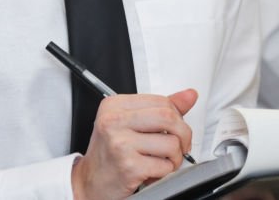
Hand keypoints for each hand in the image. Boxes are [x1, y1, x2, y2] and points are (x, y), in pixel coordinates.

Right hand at [71, 88, 197, 199]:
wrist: (89, 183)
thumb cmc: (110, 153)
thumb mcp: (130, 123)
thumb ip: (160, 108)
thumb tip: (189, 95)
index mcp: (114, 105)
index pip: (161, 101)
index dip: (177, 116)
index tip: (176, 128)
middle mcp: (114, 121)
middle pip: (168, 117)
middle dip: (183, 134)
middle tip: (180, 145)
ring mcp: (121, 144)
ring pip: (171, 143)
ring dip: (175, 157)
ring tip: (162, 161)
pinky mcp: (129, 166)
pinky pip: (165, 166)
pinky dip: (166, 172)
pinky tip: (153, 172)